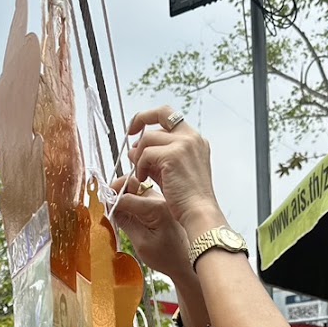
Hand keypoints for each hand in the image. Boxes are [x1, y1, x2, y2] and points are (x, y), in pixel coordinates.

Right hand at [111, 177, 192, 285]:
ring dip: (123, 196)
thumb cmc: (168, 256)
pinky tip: (129, 214)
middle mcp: (159, 198)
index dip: (111, 203)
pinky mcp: (161, 204)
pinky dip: (132, 200)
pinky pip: (142, 196)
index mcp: (155, 207)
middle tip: (109, 206)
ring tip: (118, 212)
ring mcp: (161, 199)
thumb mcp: (141, 243)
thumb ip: (125, 222)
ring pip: (136, 188)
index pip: (124, 197)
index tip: (103, 209)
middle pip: (131, 184)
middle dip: (116, 192)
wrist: (187, 261)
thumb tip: (111, 207)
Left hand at [126, 106, 227, 239]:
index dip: (151, 116)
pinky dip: (140, 166)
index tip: (137, 128)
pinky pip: (145, 154)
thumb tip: (134, 150)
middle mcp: (192, 137)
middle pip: (161, 114)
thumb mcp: (170, 172)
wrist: (198, 212)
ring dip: (139, 156)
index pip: (171, 115)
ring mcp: (183, 144)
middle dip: (140, 120)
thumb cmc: (186, 198)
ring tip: (141, 174)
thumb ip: (156, 158)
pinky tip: (144, 179)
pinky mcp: (173, 155)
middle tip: (129, 134)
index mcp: (195, 140)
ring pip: (148, 138)